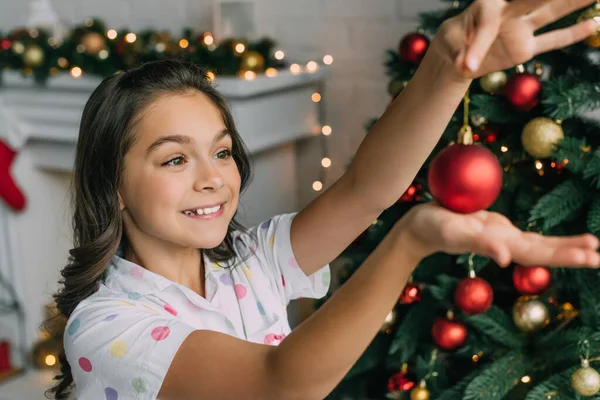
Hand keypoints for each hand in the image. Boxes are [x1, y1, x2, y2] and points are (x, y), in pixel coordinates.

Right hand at [396, 203, 599, 267]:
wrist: (418, 227)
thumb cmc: (431, 227)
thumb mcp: (453, 231)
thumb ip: (479, 243)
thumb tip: (506, 258)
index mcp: (498, 244)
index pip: (538, 252)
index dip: (565, 253)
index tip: (591, 255)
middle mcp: (504, 243)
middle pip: (543, 251)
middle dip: (573, 252)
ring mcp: (500, 237)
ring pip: (538, 244)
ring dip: (565, 246)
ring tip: (592, 245)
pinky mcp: (494, 228)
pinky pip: (526, 236)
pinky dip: (546, 238)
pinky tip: (558, 241)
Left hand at [434, 0, 598, 77]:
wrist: (457, 52)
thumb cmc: (452, 40)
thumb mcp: (448, 44)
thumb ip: (461, 52)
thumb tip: (467, 66)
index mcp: (486, 6)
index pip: (489, 19)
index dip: (479, 42)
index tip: (468, 66)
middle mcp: (509, 12)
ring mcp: (520, 28)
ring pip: (550, 13)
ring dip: (571, 4)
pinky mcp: (526, 47)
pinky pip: (552, 41)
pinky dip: (572, 35)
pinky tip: (594, 24)